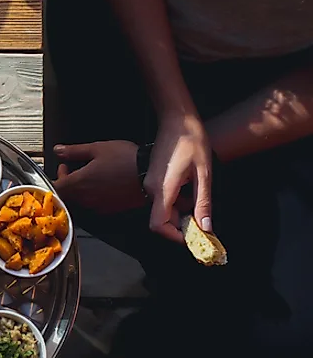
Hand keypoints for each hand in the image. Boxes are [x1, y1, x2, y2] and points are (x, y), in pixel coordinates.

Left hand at [53, 141, 145, 213]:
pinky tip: (102, 184)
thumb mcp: (97, 148)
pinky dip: (93, 195)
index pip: (55, 187)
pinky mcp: (111, 210)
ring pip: (80, 201)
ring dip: (80, 189)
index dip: (55, 178)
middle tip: (73, 169)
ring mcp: (98, 207)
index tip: (62, 168)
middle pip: (67, 196)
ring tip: (89, 175)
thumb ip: (74, 151)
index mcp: (79, 184)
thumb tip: (59, 150)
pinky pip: (95, 205)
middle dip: (67, 182)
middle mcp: (86, 199)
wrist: (152, 174)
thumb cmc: (127, 160)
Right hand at [145, 111, 211, 241]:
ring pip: (164, 210)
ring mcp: (150, 184)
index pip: (158, 225)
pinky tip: (191, 187)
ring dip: (182, 211)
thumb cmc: (192, 142)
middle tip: (203, 221)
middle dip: (182, 224)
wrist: (177, 120)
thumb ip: (203, 202)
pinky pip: (164, 199)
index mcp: (163, 189)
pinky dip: (178, 201)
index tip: (192, 237)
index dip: (174, 236)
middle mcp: (152, 189)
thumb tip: (206, 227)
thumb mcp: (204, 173)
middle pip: (162, 220)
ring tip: (199, 195)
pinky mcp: (154, 180)